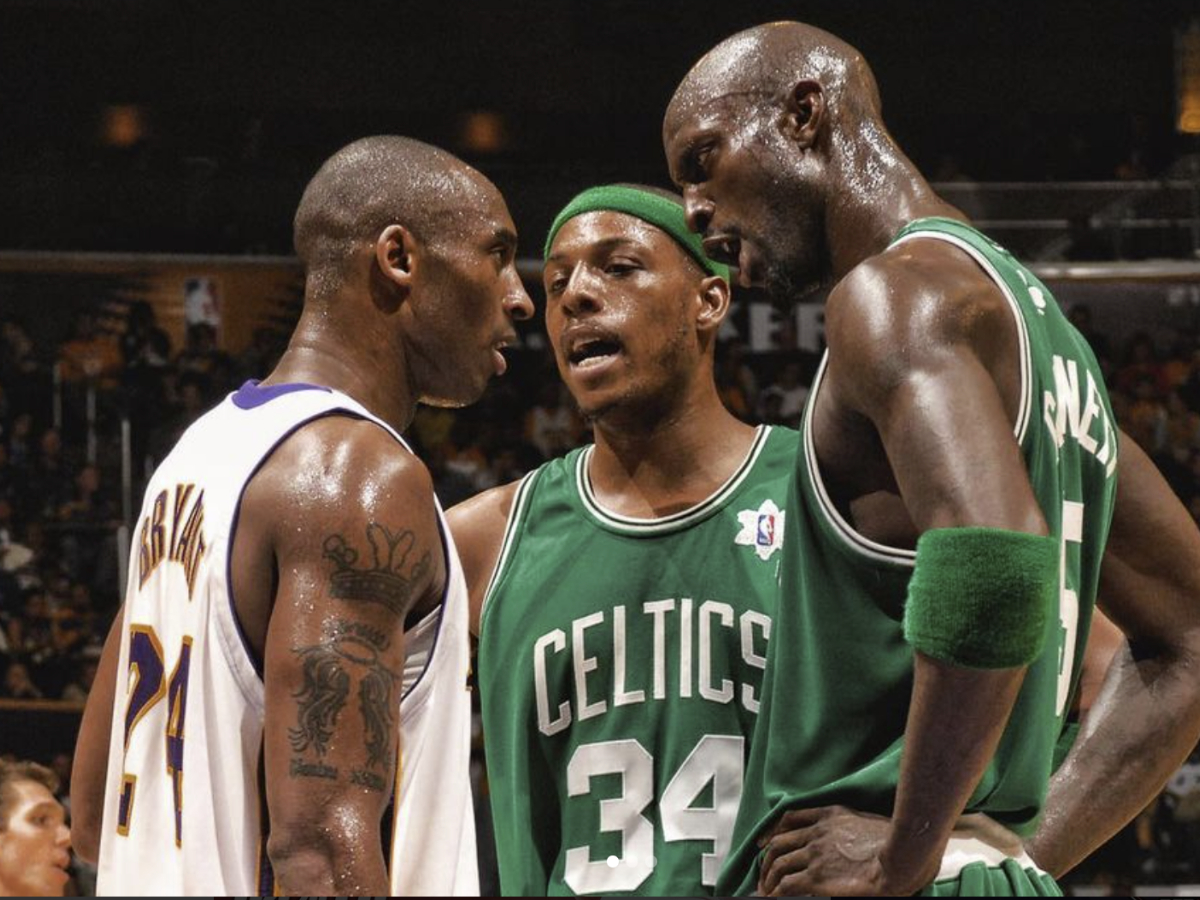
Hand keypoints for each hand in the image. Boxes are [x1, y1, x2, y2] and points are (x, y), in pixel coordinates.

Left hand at [757, 806, 914, 896]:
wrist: (900, 858)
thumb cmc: (895, 843)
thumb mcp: (867, 823)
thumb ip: (851, 829)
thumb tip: (848, 845)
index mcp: (830, 815)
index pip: (790, 818)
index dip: (773, 830)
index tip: (765, 840)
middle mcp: (817, 832)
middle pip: (779, 842)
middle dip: (768, 858)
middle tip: (763, 872)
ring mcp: (815, 853)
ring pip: (778, 863)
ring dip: (768, 878)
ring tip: (765, 890)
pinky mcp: (816, 876)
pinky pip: (786, 884)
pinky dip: (776, 892)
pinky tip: (773, 897)